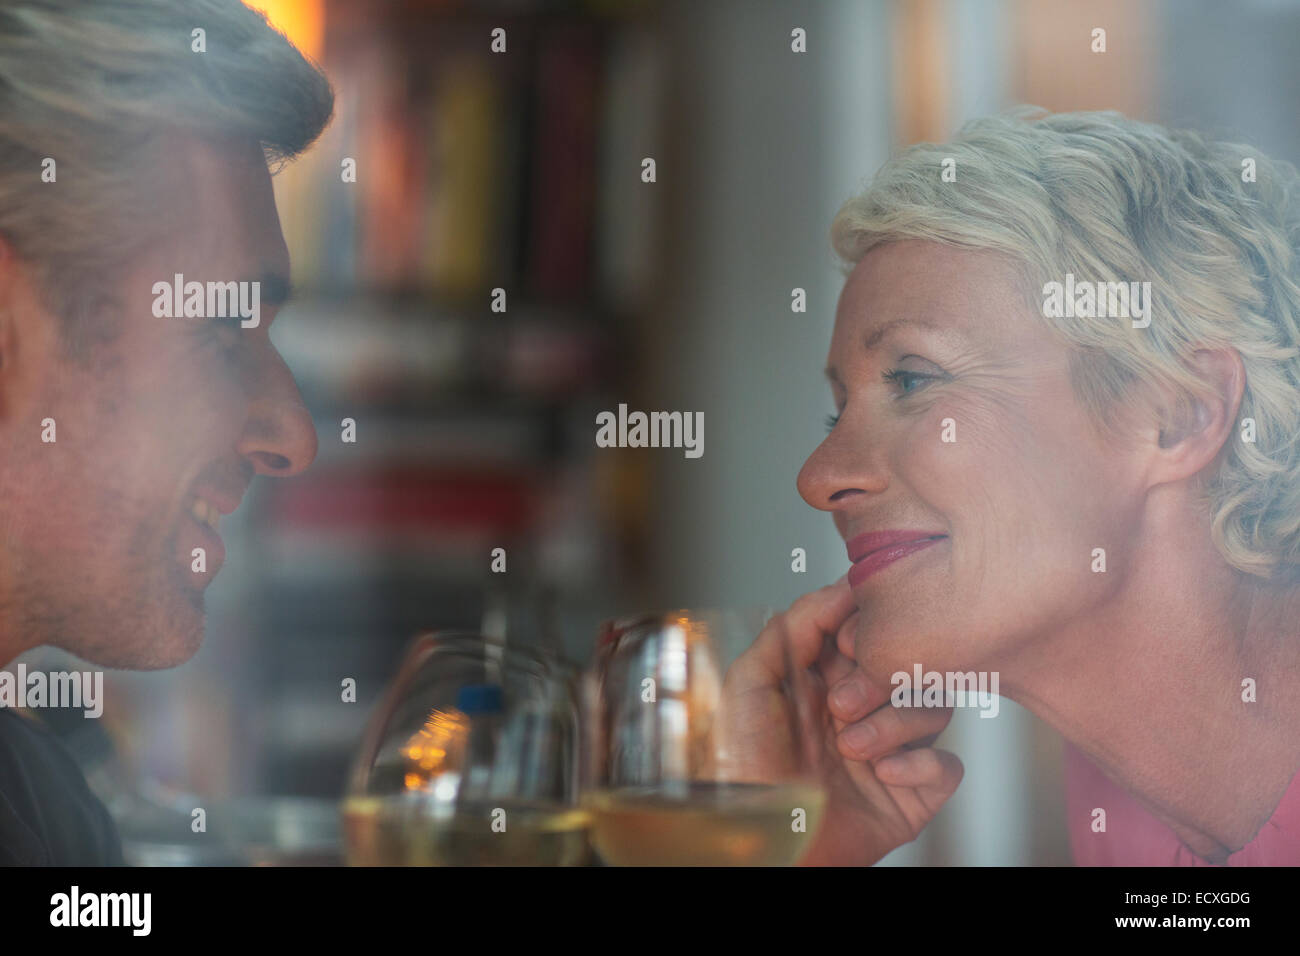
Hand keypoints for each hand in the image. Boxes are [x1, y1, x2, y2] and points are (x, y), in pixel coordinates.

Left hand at [720, 576, 962, 864]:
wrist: (758, 847)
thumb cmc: (741, 772)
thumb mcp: (748, 687)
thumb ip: (789, 630)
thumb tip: (839, 589)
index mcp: (826, 678)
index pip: (872, 629)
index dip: (869, 627)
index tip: (850, 641)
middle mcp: (863, 708)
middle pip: (911, 661)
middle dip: (880, 679)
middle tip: (842, 705)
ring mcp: (891, 749)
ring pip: (934, 706)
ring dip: (894, 724)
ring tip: (851, 749)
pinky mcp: (912, 794)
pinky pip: (947, 764)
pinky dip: (920, 765)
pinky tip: (882, 774)